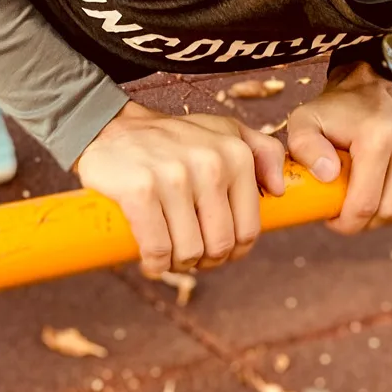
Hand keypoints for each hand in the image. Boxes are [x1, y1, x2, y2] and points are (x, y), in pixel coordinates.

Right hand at [73, 102, 288, 278]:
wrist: (112, 127)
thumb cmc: (173, 138)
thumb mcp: (224, 131)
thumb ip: (263, 152)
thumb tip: (279, 191)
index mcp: (235, 154)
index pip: (249, 229)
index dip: (233, 251)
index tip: (214, 248)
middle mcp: (209, 163)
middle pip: (220, 245)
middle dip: (205, 260)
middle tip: (188, 252)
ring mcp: (173, 177)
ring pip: (189, 253)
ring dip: (178, 264)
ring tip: (168, 252)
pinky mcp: (140, 192)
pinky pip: (157, 250)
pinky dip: (154, 264)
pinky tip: (150, 258)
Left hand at [286, 61, 391, 234]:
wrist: (372, 75)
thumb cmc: (336, 108)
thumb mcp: (305, 121)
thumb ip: (303, 147)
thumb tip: (328, 175)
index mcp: (376, 134)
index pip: (366, 204)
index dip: (348, 223)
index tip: (335, 221)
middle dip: (369, 220)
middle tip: (353, 209)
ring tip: (375, 197)